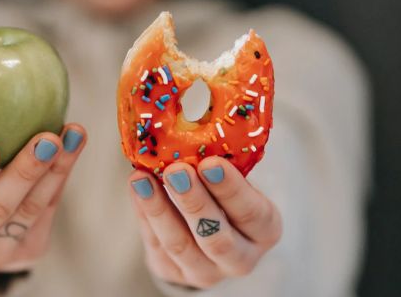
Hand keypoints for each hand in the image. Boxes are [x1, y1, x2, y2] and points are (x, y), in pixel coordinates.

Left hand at [128, 157, 281, 288]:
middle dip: (194, 202)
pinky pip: (156, 244)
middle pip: (216, 237)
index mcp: (264, 230)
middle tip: (176, 170)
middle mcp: (240, 258)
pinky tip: (137, 188)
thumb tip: (189, 128)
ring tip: (142, 178)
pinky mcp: (173, 274)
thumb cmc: (224, 195)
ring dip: (159, 209)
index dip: (231, 189)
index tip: (211, 163)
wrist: (207, 233)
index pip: (252, 213)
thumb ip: (219, 165)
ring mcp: (206, 272)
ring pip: (180, 245)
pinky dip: (144, 213)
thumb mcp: (233, 181)